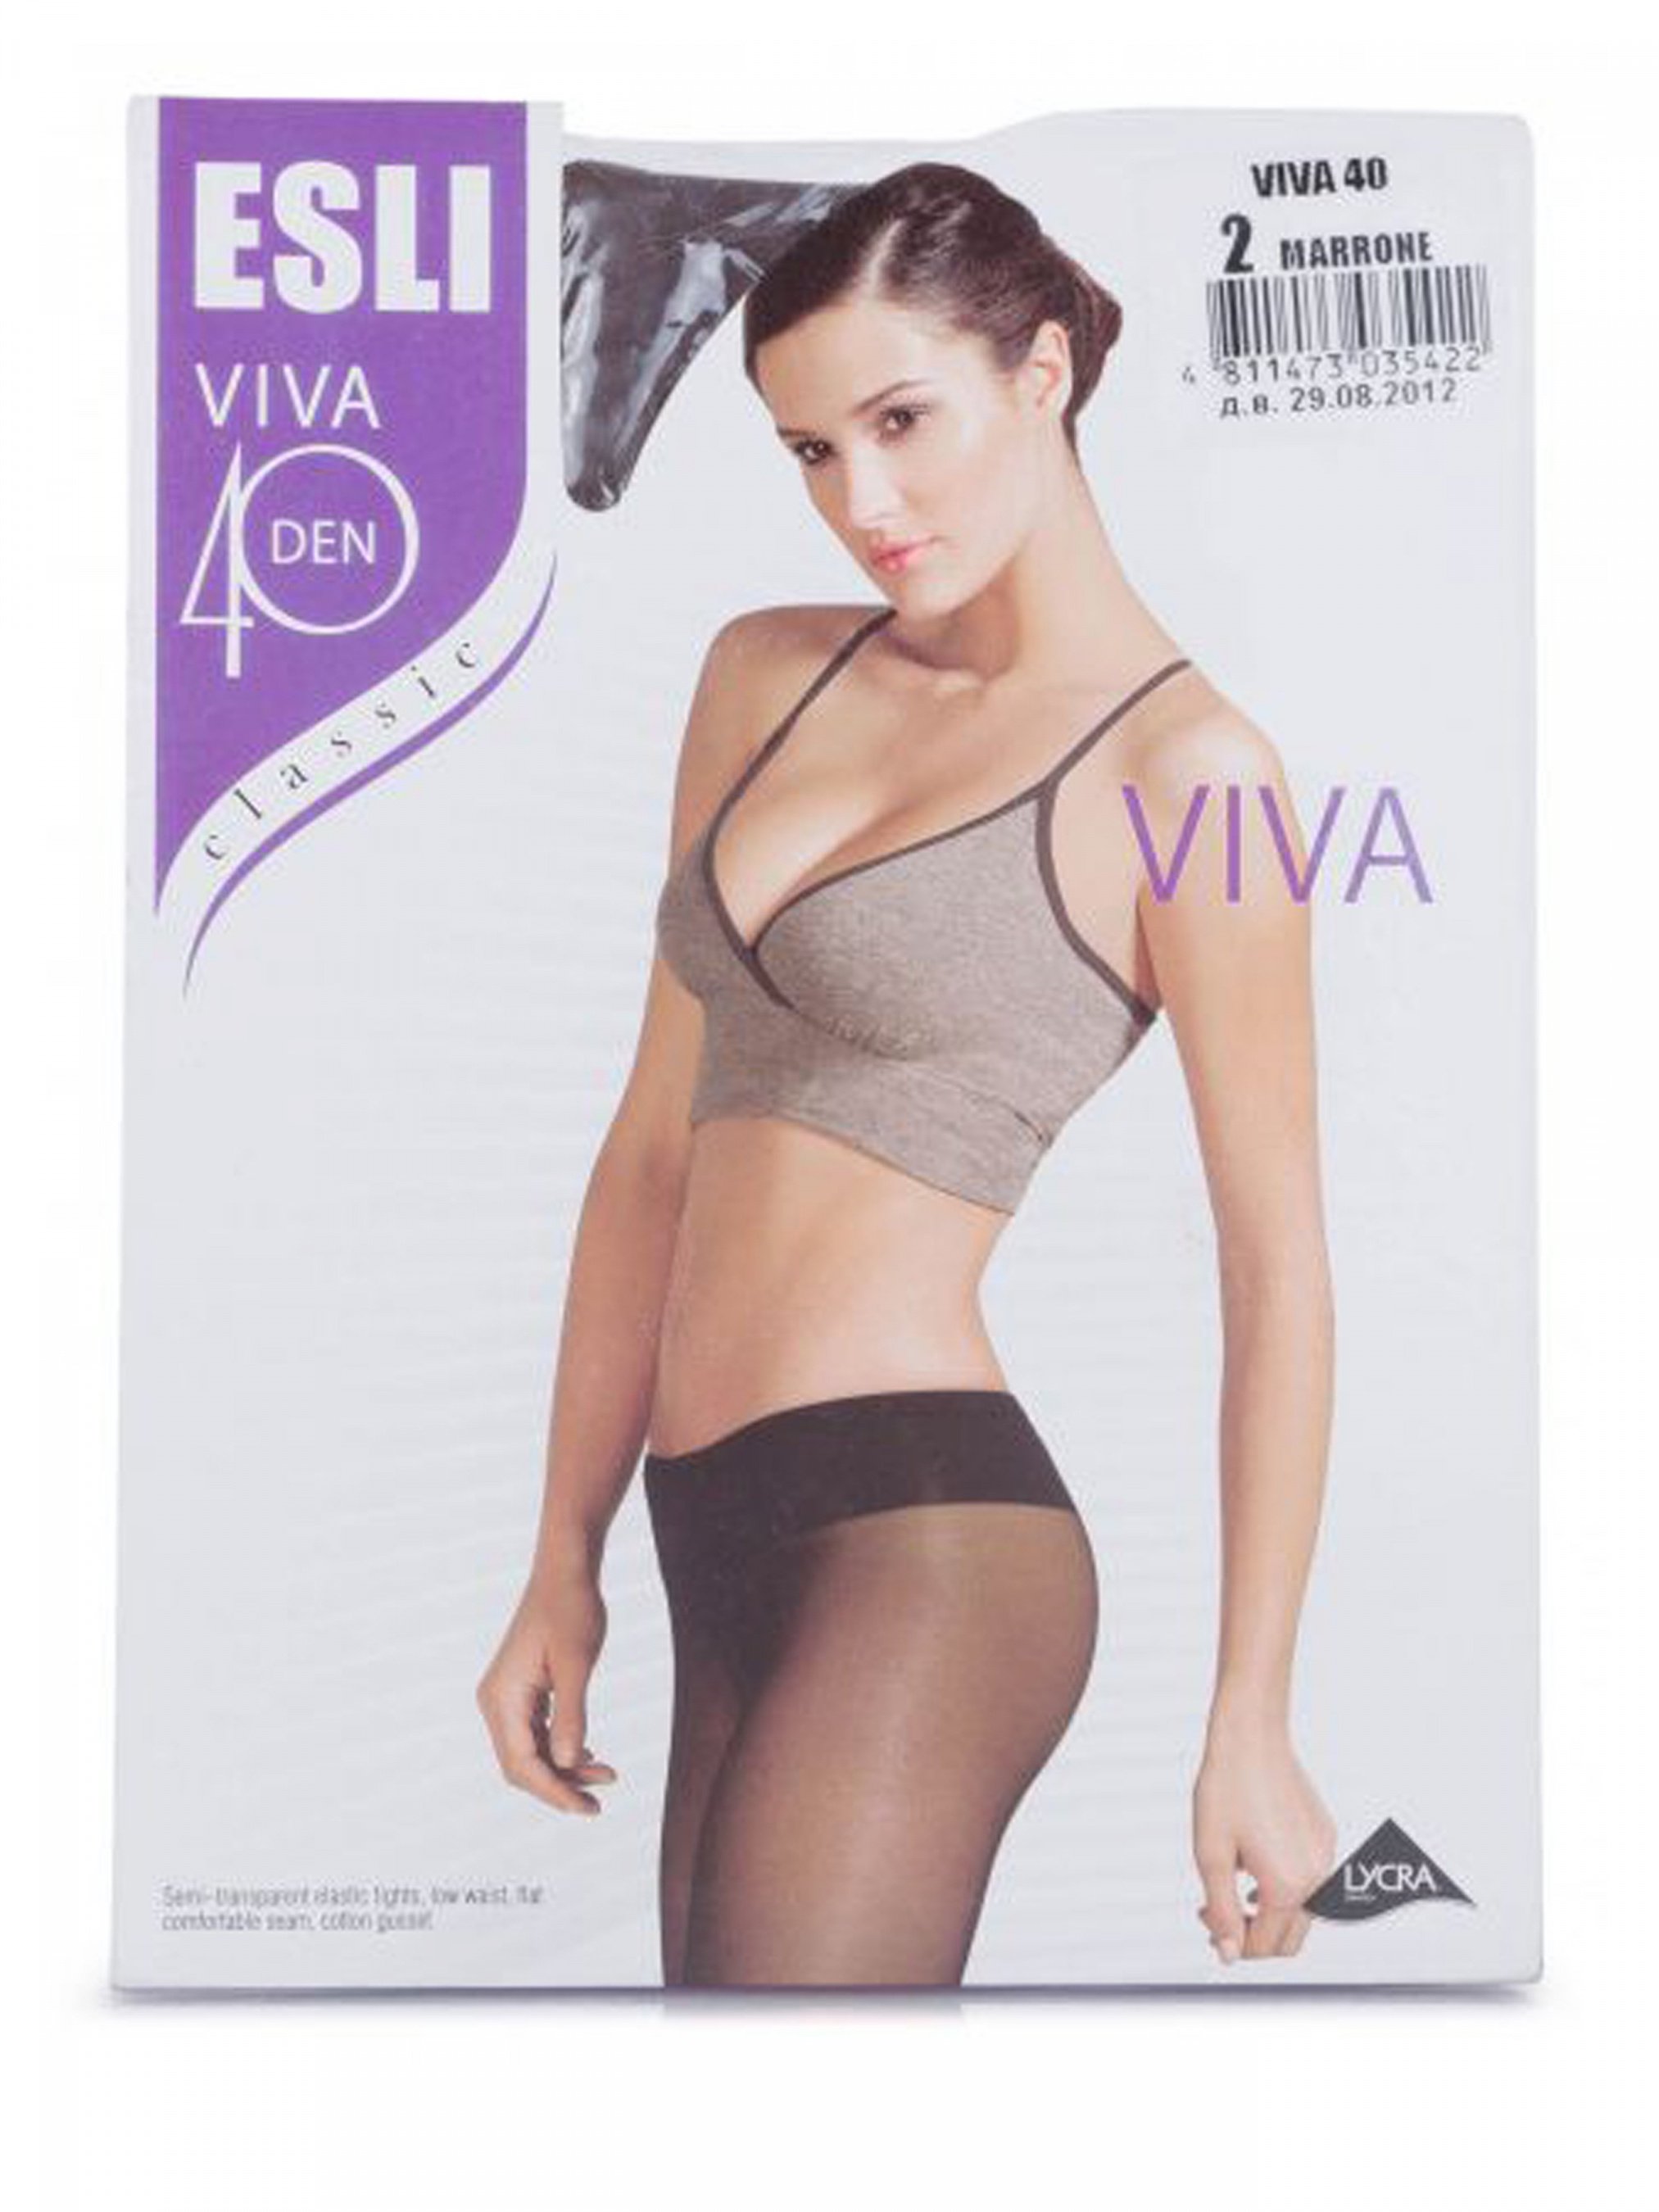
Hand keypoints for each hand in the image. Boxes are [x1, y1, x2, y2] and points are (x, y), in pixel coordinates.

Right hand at [476, 1558, 618, 1815]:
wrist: (567, 1570)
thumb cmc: (572, 1609)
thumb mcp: (577, 1664)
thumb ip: (571, 1715)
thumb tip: (565, 1762)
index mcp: (501, 1697)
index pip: (521, 1764)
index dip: (553, 1791)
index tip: (586, 1808)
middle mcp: (496, 1700)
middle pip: (521, 1764)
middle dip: (559, 1785)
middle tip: (599, 1802)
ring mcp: (507, 1695)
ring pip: (531, 1750)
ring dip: (564, 1767)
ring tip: (606, 1775)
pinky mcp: (522, 1690)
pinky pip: (536, 1732)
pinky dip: (560, 1747)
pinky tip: (587, 1752)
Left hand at [1192, 1709, 1335, 1964]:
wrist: (1251, 1736)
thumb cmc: (1227, 1788)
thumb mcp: (1211, 1855)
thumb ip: (1222, 1910)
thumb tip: (1229, 1954)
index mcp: (1288, 1886)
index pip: (1265, 1947)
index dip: (1231, 1942)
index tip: (1205, 1915)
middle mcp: (1316, 1876)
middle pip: (1290, 1940)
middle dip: (1253, 1935)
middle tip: (1216, 1907)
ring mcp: (1325, 1856)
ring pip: (1301, 1912)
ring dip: (1268, 1911)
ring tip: (1232, 1879)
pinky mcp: (1325, 1836)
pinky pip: (1308, 1879)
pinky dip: (1283, 1884)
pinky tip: (1253, 1858)